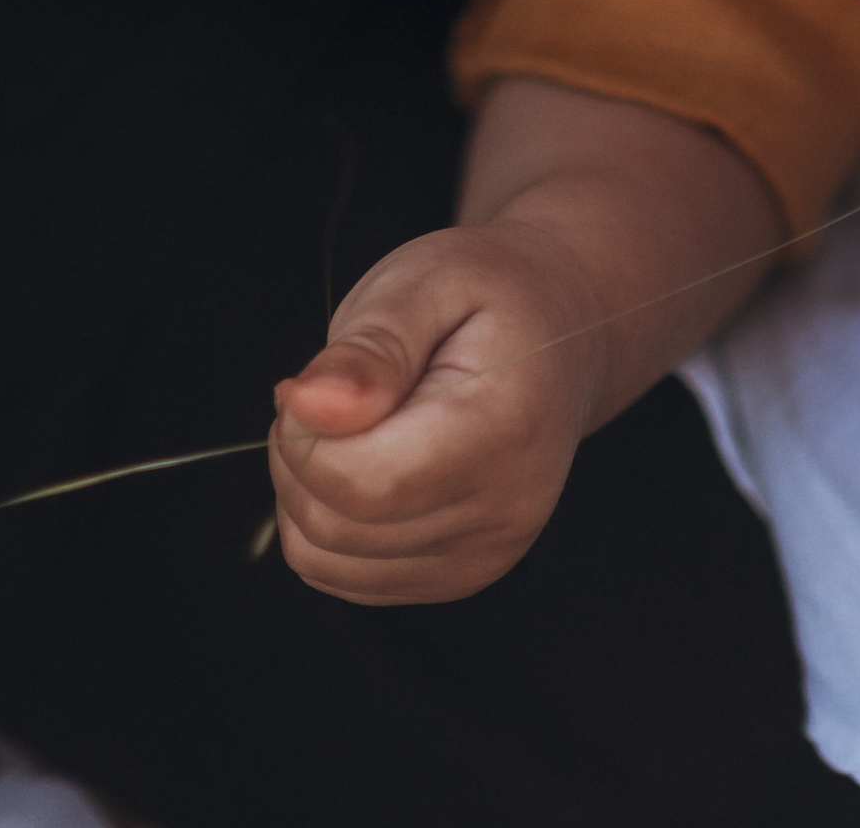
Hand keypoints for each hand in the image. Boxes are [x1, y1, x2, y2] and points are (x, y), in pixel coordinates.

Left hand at [267, 218, 601, 603]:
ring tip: (346, 425)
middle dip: (296, 456)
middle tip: (323, 392)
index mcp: (503, 431)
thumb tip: (308, 405)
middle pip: (337, 527)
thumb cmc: (487, 294)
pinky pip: (344, 577)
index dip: (305, 433)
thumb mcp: (426, 281)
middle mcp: (503, 513)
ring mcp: (484, 556)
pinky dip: (323, 524)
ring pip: (327, 560)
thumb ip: (370, 348)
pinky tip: (359, 463)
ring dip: (303, 491)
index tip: (312, 378)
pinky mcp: (458, 577)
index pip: (365, 483)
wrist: (563, 326)